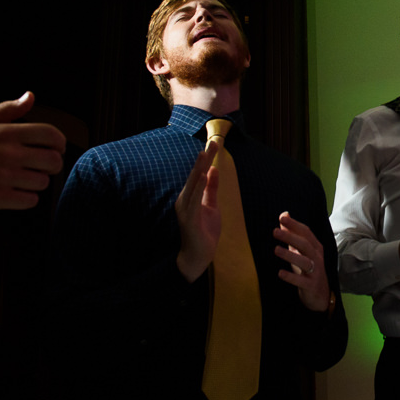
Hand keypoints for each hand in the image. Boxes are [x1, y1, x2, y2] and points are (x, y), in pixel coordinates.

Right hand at [0, 91, 65, 212]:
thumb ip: (9, 109)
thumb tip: (30, 97)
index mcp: (7, 133)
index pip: (51, 134)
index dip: (59, 142)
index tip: (56, 148)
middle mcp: (9, 154)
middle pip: (53, 161)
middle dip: (52, 164)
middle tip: (41, 166)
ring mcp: (4, 177)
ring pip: (43, 182)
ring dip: (37, 182)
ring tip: (22, 179)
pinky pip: (31, 200)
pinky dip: (26, 198)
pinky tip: (15, 192)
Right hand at [175, 138, 221, 281]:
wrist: (197, 256)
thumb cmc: (203, 232)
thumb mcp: (211, 206)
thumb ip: (211, 189)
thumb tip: (213, 170)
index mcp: (189, 196)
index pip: (198, 174)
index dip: (206, 159)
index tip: (215, 144)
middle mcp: (184, 200)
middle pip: (195, 175)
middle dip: (204, 159)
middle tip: (213, 143)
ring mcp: (185, 210)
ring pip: (193, 185)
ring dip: (200, 169)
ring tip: (205, 154)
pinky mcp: (189, 219)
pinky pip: (194, 200)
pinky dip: (199, 188)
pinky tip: (204, 177)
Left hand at [274, 212, 329, 311]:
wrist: (320, 296)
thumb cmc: (308, 270)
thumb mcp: (301, 251)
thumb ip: (293, 234)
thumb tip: (284, 214)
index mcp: (315, 247)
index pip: (306, 233)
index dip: (295, 225)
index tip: (282, 218)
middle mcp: (317, 258)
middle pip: (305, 245)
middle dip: (290, 237)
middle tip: (275, 231)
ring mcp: (315, 272)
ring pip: (304, 261)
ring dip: (290, 255)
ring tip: (276, 250)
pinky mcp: (311, 286)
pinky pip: (301, 281)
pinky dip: (291, 277)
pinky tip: (280, 273)